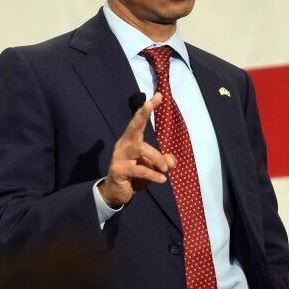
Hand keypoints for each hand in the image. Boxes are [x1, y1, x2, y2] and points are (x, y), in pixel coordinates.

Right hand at [98, 92, 174, 207]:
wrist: (117, 194)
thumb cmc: (135, 177)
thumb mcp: (152, 168)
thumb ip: (163, 162)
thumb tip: (171, 161)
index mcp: (131, 140)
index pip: (140, 121)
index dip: (148, 108)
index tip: (159, 95)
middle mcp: (124, 145)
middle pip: (133, 126)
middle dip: (142, 114)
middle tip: (150, 103)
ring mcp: (119, 156)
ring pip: (140, 149)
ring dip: (156, 157)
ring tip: (165, 168)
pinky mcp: (118, 170)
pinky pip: (139, 169)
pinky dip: (153, 174)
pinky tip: (162, 179)